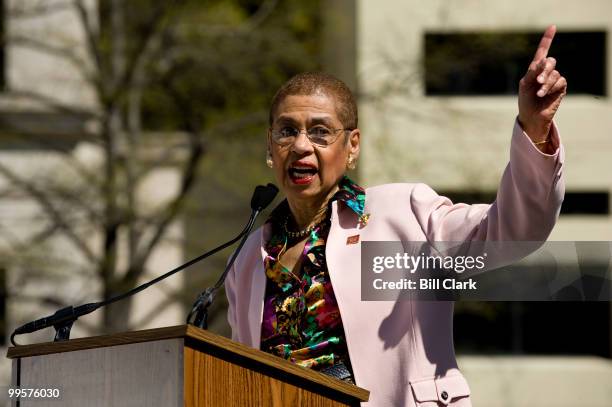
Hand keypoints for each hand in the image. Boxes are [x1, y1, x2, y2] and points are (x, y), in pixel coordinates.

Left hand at [518, 25, 566, 148]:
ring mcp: (554, 79)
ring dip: (546, 82)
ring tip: (539, 92)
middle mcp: (546, 72)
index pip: (542, 52)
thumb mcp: (525, 84)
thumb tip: (543, 60)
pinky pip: (560, 81)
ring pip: (554, 73)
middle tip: (538, 80)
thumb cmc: (525, 100)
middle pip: (550, 61)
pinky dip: (551, 87)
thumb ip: (533, 72)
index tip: (553, 27)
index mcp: (535, 69)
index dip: (547, 39)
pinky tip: (544, 94)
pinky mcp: (561, 87)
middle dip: (544, 69)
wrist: (530, 116)